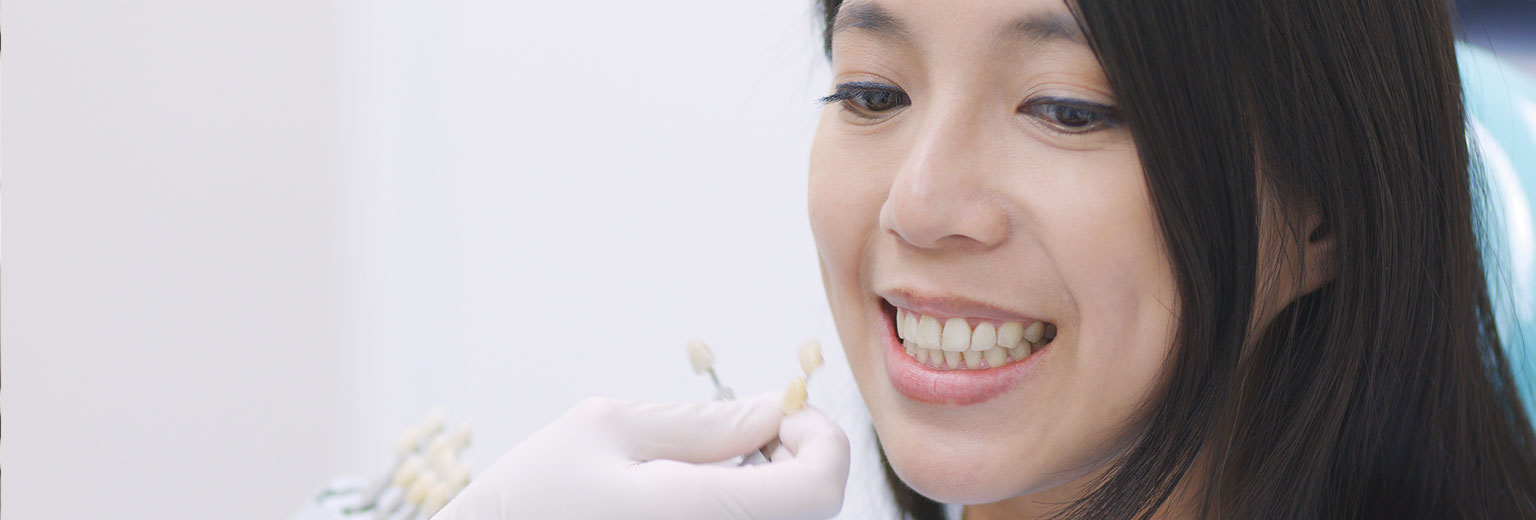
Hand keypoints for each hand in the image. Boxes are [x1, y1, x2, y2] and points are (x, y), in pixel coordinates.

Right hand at [434, 394, 850, 519]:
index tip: (780, 418)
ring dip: (762, 497)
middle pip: (808, 513)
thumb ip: (700, 423)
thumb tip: (770, 411)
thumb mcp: (604, 431)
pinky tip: (679, 507)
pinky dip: (733, 518)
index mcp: (705, 516)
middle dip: (792, 464)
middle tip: (741, 440)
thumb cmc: (526, 503)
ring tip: (697, 476)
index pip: (822, 486)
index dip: (819, 439)